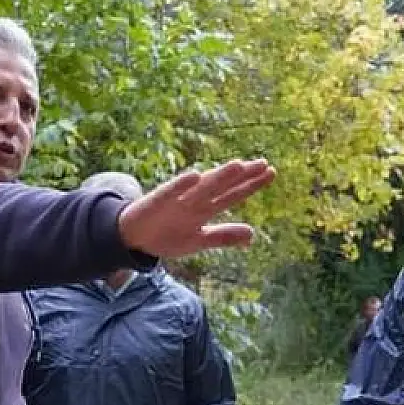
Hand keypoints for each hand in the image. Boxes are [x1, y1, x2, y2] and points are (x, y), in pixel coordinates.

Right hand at [116, 160, 276, 258]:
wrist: (132, 239)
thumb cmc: (167, 235)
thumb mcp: (199, 241)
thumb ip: (224, 236)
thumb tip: (253, 234)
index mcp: (205, 208)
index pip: (233, 194)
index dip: (251, 184)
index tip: (270, 172)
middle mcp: (194, 200)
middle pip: (222, 186)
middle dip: (241, 176)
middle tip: (263, 164)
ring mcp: (177, 199)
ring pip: (201, 187)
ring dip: (218, 176)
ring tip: (237, 165)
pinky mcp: (157, 202)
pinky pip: (170, 192)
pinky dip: (181, 184)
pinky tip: (194, 175)